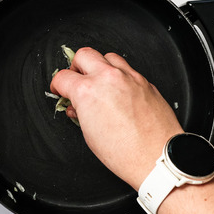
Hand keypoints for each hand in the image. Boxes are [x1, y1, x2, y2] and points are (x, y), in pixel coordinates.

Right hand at [50, 47, 183, 188]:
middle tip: (76, 81)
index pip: (63, 77)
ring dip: (99, 67)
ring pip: (108, 56)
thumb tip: (78, 107)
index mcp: (88, 91)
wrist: (156, 157)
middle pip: (84, 55)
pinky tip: (118, 90)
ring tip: (99, 84)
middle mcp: (109, 78)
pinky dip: (119, 75)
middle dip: (75, 68)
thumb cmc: (125, 152)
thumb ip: (80, 113)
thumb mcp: (90, 135)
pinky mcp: (145, 82)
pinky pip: (128, 69)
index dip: (57, 85)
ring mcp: (129, 77)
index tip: (60, 90)